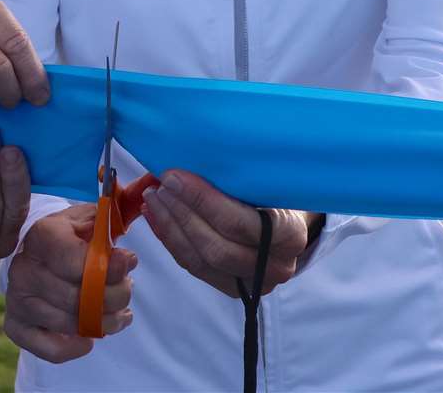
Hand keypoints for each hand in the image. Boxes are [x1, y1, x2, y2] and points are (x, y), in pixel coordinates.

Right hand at [4, 206, 136, 362]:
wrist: (37, 251)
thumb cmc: (69, 236)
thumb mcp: (87, 221)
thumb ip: (107, 231)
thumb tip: (126, 260)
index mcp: (41, 236)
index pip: (74, 260)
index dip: (108, 267)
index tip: (130, 262)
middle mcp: (24, 269)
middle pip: (77, 298)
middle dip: (114, 297)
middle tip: (127, 289)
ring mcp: (17, 300)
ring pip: (70, 324)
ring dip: (105, 323)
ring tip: (119, 313)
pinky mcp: (16, 326)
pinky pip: (51, 349)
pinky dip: (76, 348)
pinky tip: (89, 335)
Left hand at [141, 169, 319, 297]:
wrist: (289, 220)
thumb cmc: (273, 190)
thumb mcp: (266, 178)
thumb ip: (238, 174)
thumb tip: (186, 154)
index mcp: (291, 235)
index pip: (239, 223)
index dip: (202, 200)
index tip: (175, 176)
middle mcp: (277, 266)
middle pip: (217, 248)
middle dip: (182, 214)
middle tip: (160, 185)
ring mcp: (254, 282)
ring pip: (201, 260)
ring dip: (170, 226)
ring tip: (151, 198)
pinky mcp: (231, 287)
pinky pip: (193, 266)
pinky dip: (170, 239)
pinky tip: (154, 216)